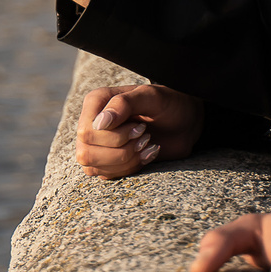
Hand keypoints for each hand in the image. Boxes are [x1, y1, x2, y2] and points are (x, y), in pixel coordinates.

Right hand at [76, 82, 203, 177]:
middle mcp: (92, 122)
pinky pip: (105, 175)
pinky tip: (146, 154)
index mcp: (97, 102)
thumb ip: (124, 104)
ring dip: (125, 161)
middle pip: (86, 153)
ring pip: (93, 167)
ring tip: (146, 145)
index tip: (140, 127)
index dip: (113, 137)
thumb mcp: (151, 96)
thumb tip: (99, 123)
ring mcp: (97, 142)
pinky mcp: (107, 159)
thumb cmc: (168, 104)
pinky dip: (130, 168)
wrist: (184, 121)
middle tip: (145, 136)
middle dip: (121, 151)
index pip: (87, 132)